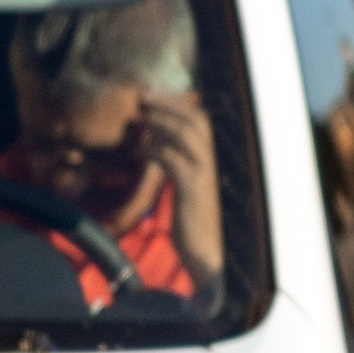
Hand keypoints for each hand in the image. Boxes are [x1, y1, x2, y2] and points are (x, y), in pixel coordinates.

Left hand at [133, 89, 222, 283]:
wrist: (207, 256)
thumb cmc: (194, 226)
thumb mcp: (187, 190)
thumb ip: (178, 168)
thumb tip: (159, 149)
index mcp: (211, 162)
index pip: (200, 120)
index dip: (177, 105)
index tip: (153, 97)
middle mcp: (212, 164)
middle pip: (195, 119)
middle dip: (168, 104)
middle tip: (143, 97)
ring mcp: (205, 175)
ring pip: (186, 133)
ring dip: (161, 121)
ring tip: (142, 117)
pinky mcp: (193, 190)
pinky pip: (173, 159)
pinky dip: (156, 151)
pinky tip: (142, 153)